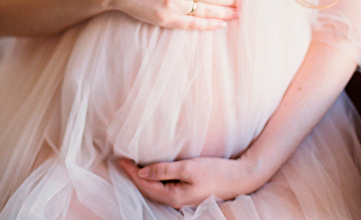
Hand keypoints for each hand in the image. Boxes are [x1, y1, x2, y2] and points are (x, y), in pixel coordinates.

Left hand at [118, 155, 256, 208]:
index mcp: (174, 197)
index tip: (121, 159)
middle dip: (134, 176)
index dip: (132, 173)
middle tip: (122, 161)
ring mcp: (182, 199)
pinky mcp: (188, 193)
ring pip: (156, 190)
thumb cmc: (215, 171)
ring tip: (133, 165)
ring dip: (143, 178)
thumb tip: (142, 173)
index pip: (145, 185)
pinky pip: (165, 188)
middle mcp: (176, 202)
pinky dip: (155, 179)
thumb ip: (164, 171)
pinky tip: (152, 171)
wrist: (239, 177)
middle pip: (148, 190)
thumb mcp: (188, 168)